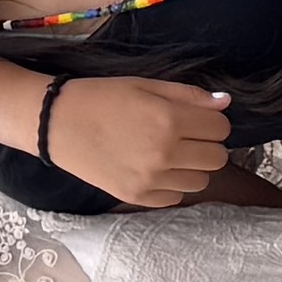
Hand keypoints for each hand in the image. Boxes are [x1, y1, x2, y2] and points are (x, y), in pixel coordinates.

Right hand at [44, 79, 234, 206]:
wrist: (56, 122)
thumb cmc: (102, 97)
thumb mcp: (146, 85)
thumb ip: (189, 95)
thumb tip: (225, 102)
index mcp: (169, 120)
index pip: (221, 128)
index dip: (212, 120)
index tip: (196, 118)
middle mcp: (164, 153)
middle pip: (217, 158)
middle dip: (207, 144)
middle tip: (185, 135)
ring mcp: (151, 179)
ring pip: (201, 181)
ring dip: (192, 167)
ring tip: (169, 152)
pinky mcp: (137, 197)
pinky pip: (176, 197)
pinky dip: (172, 184)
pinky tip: (154, 168)